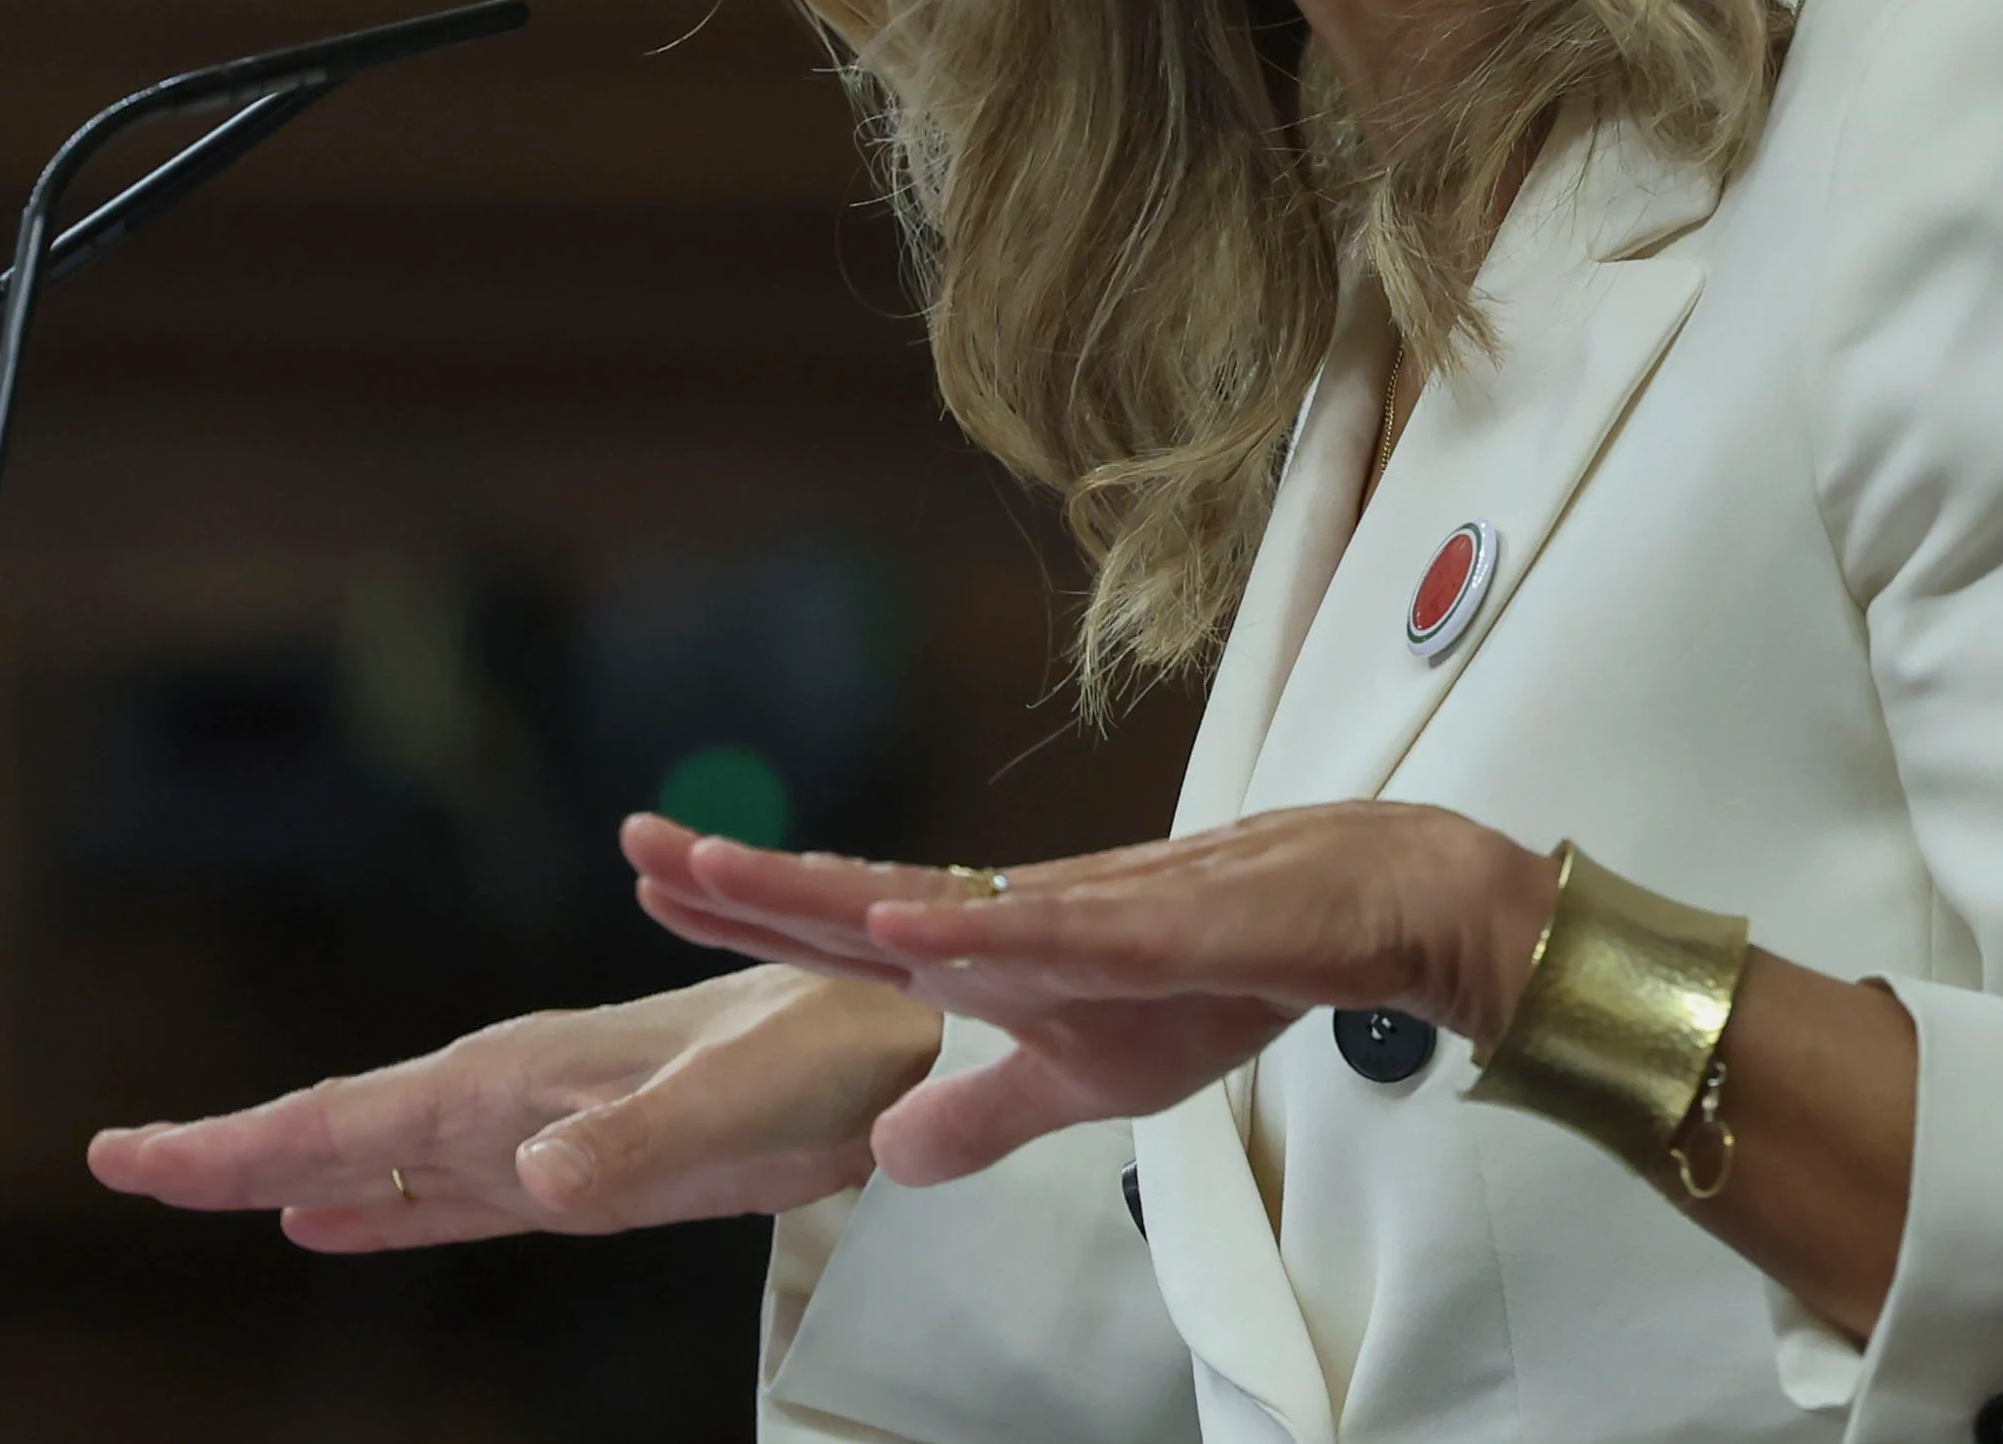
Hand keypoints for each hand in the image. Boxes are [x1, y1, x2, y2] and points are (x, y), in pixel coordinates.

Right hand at [86, 958, 941, 1248]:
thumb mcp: (737, 1106)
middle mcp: (514, 1095)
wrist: (908, 1030)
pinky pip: (451, 1192)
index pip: (350, 1117)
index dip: (239, 1146)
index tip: (131, 1157)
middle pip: (340, 1129)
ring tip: (196, 1187)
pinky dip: (383, 1208)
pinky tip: (332, 1223)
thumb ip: (633, 1144)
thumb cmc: (834, 1058)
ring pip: (382, 1157)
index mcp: (523, 1077)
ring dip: (291, 1175)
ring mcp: (543, 1128)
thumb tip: (528, 1180)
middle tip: (117, 1164)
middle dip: (229, 1152)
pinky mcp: (586, 1166)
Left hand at [627, 802, 1556, 1188]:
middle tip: (639, 843)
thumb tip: (880, 1159)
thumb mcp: (1089, 1077)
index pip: (846, 938)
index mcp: (994, 958)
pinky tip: (908, 924)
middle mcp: (1015, 922)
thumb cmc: (1228, 969)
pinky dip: (976, 931)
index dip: (747, 915)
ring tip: (726, 874)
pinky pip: (1053, 934)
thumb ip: (983, 1113)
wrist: (1363, 904)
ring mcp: (1081, 916)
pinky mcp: (1156, 927)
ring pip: (933, 904)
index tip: (649, 880)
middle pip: (859, 902)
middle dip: (745, 881)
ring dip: (829, 891)